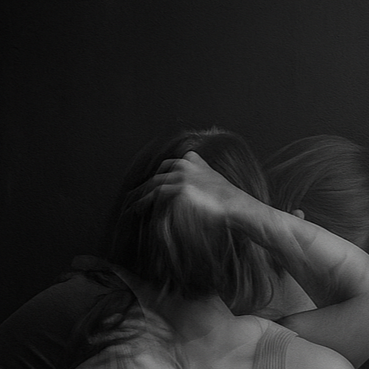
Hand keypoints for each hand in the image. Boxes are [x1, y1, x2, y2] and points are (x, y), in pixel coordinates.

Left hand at [130, 151, 251, 224]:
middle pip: (158, 174)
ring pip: (154, 185)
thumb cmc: (226, 201)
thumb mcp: (212, 181)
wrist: (235, 205)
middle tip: (134, 196)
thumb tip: (189, 192)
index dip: (157, 177)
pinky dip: (146, 203)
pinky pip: (157, 196)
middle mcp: (185, 164)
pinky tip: (139, 209)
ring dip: (141, 196)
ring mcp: (181, 176)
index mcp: (192, 159)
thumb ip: (199, 179)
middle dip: (145, 186)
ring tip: (132, 206)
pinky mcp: (179, 189)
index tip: (149, 187)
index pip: (167, 166)